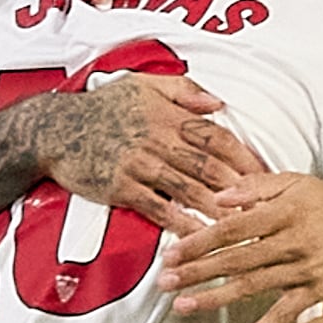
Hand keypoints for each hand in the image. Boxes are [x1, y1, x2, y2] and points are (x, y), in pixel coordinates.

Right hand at [63, 75, 270, 231]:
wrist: (53, 130)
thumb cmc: (102, 107)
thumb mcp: (143, 84)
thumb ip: (184, 90)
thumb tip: (219, 103)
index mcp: (169, 115)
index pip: (218, 137)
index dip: (246, 157)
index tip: (268, 176)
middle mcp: (159, 140)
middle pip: (211, 167)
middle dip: (243, 190)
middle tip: (269, 210)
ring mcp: (140, 165)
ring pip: (190, 191)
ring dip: (220, 211)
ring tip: (246, 228)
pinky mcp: (122, 188)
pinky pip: (160, 209)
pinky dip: (182, 224)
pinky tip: (202, 238)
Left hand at [166, 167, 322, 322]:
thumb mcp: (294, 182)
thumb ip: (254, 186)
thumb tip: (218, 198)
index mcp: (281, 213)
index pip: (231, 229)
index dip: (199, 242)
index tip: (172, 253)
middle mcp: (291, 242)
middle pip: (235, 260)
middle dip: (197, 272)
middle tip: (165, 282)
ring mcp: (304, 269)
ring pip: (252, 286)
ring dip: (215, 298)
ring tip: (184, 306)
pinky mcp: (316, 291)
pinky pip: (284, 314)